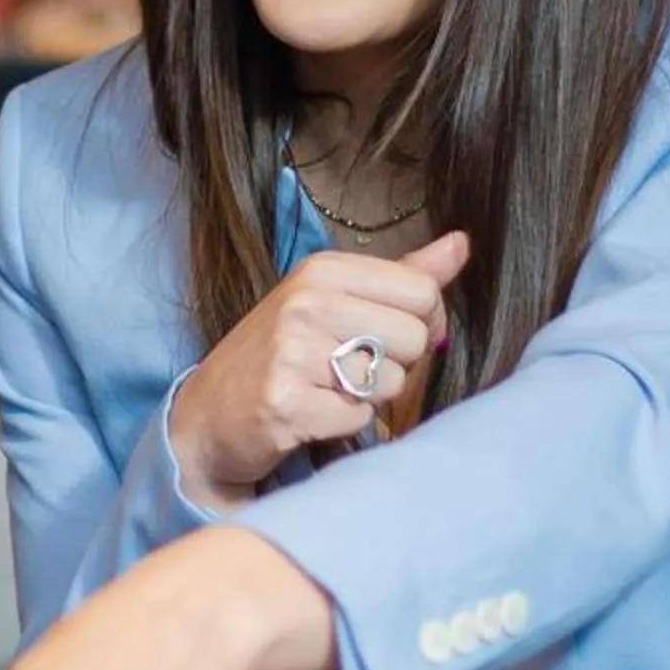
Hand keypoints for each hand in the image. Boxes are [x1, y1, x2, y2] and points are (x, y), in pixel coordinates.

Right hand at [169, 232, 470, 507]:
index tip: (388, 338)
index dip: (423, 324)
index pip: (421, 291)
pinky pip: (360, 418)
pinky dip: (342, 426)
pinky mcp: (286, 401)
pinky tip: (310, 415)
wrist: (207, 414)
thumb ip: (402, 276)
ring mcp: (293, 351)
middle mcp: (306, 302)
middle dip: (393, 365)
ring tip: (325, 391)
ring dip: (367, 398)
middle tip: (346, 370)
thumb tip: (462, 244)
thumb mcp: (334, 300)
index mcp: (322, 269)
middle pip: (415, 339)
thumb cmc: (281, 355)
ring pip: (391, 382)